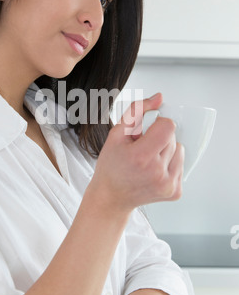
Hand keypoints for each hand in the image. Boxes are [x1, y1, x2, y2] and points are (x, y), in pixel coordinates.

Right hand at [89, 93, 183, 212]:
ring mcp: (168, 185)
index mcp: (141, 157)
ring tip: (148, 160)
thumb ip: (137, 111)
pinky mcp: (175, 192)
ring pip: (180, 150)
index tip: (145, 133)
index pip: (168, 126)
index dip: (157, 125)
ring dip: (166, 151)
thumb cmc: (112, 166)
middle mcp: (157, 173)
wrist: (112, 197)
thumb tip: (159, 98)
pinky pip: (181, 166)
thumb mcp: (116, 134)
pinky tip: (154, 171)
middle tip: (142, 149)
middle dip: (159, 139)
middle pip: (173, 138)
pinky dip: (170, 164)